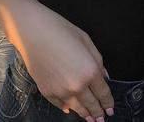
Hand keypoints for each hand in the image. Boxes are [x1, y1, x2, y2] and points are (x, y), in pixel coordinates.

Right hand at [17, 1, 114, 120]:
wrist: (32, 31)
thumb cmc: (60, 29)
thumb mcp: (85, 40)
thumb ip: (97, 60)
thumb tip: (103, 76)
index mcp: (89, 71)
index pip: (103, 93)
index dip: (108, 103)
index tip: (110, 110)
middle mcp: (77, 86)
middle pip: (91, 104)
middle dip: (98, 112)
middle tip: (101, 118)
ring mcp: (61, 91)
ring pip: (77, 108)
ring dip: (85, 114)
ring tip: (89, 118)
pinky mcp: (47, 92)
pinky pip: (60, 105)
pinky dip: (67, 108)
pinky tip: (69, 109)